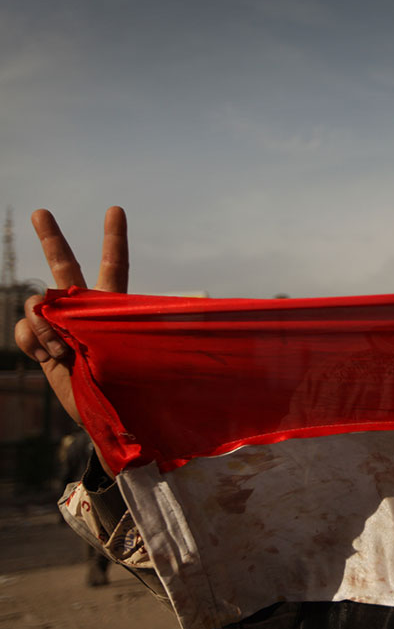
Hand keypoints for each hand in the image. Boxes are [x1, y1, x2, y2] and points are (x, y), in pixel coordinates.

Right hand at [13, 207, 128, 445]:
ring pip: (37, 303)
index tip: (115, 209)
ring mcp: (60, 327)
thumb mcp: (135, 351)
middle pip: (65, 267)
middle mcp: (84, 311)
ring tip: (63, 350)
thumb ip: (115, 324)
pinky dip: (31, 340)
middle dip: (52, 239)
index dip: (114, 238)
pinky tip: (47, 357)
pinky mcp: (41, 345)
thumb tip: (108, 305)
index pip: (116, 265)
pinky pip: (23, 329)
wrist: (105, 419)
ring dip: (44, 324)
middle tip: (40, 211)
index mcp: (115, 307)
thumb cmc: (131, 388)